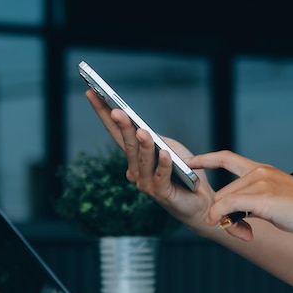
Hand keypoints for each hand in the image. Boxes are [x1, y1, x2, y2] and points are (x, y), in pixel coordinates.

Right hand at [85, 90, 216, 233]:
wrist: (200, 199)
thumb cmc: (183, 172)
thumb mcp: (169, 147)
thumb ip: (154, 139)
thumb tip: (140, 128)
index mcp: (134, 156)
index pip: (115, 131)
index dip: (103, 112)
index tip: (92, 92)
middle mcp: (135, 171)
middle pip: (126, 144)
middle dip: (122, 126)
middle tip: (116, 111)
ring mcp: (146, 184)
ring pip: (142, 160)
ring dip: (143, 145)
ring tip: (142, 131)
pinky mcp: (161, 194)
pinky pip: (161, 176)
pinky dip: (164, 164)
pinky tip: (165, 153)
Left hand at [187, 150, 292, 240]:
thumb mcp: (277, 202)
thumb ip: (254, 203)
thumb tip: (233, 215)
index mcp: (262, 170)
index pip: (227, 158)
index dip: (206, 159)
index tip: (189, 161)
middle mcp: (259, 172)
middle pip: (223, 192)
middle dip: (221, 212)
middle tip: (234, 229)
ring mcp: (262, 182)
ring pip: (224, 200)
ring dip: (224, 219)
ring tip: (243, 232)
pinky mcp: (264, 197)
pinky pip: (229, 205)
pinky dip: (221, 217)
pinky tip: (225, 225)